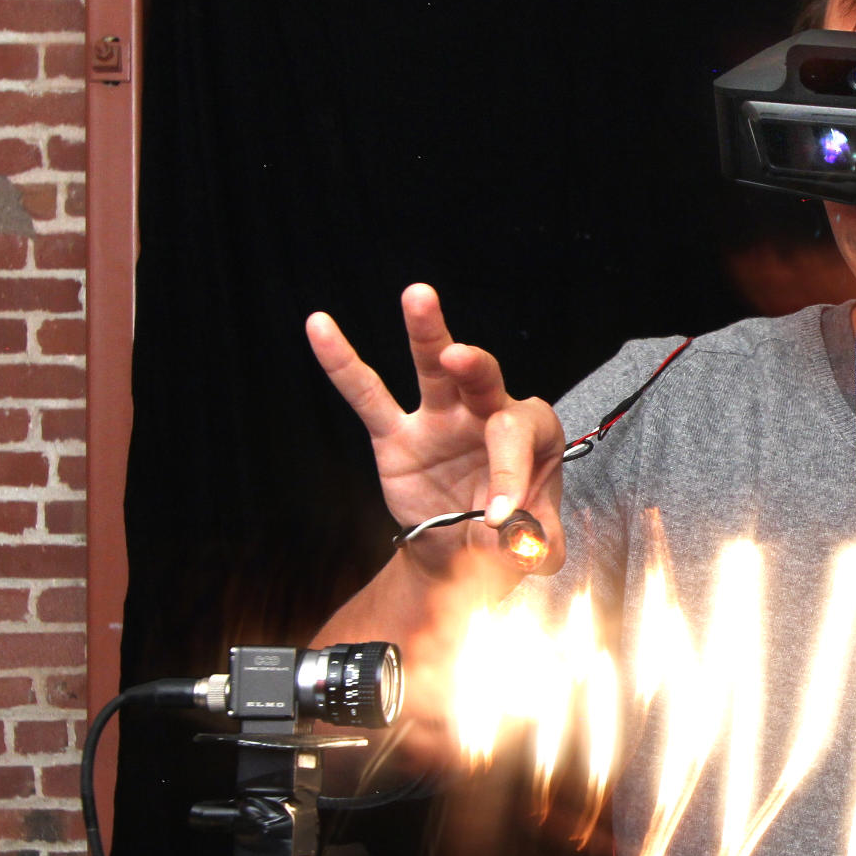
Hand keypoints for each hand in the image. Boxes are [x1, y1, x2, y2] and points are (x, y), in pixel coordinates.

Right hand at [306, 285, 566, 580]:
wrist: (464, 558)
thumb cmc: (509, 542)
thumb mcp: (535, 550)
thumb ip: (534, 543)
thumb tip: (514, 536)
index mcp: (534, 436)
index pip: (521, 437)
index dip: (510, 474)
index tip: (497, 519)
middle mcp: (488, 413)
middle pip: (485, 379)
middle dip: (474, 367)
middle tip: (460, 358)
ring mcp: (440, 418)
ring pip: (434, 369)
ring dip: (427, 333)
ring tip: (419, 297)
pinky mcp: (396, 434)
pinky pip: (368, 396)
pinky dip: (343, 364)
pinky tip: (320, 327)